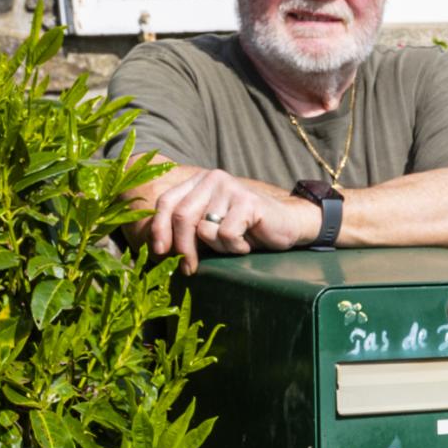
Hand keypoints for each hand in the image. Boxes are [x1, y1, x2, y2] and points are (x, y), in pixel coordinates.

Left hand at [141, 170, 313, 272]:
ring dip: (218, 248)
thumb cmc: (247, 230)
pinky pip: (226, 234)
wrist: (289, 225)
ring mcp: (230, 188)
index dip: (158, 228)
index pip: (167, 202)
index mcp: (198, 182)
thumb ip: (187, 229)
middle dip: (182, 248)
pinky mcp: (247, 201)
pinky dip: (236, 246)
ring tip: (235, 245)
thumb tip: (157, 249)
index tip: (159, 253)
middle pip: (182, 216)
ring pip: (204, 229)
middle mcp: (212, 178)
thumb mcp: (211, 227)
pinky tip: (248, 243)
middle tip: (188, 269)